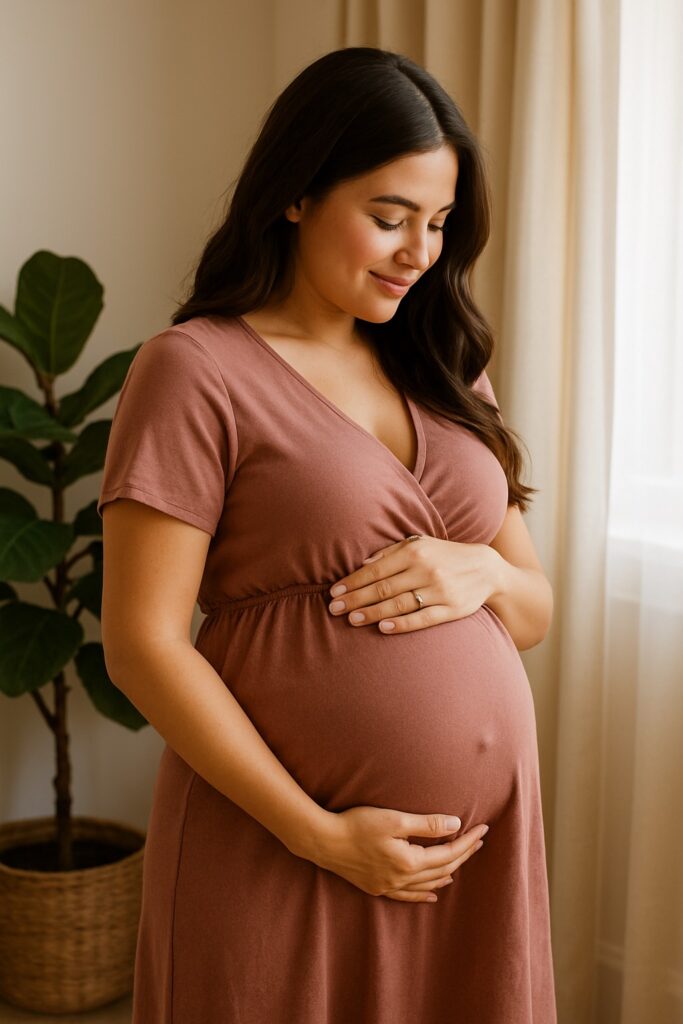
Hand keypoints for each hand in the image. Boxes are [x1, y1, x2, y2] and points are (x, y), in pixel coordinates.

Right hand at [307, 805, 489, 902]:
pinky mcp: (378, 888)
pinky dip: (424, 894)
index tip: (483, 829)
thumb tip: (456, 824)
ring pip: (428, 885)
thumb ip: (426, 824)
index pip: (448, 853)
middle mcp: (402, 879)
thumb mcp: (394, 819)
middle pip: (442, 869)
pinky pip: (408, 896)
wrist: (324, 841)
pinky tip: (432, 894)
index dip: (468, 842)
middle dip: (463, 854)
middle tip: (479, 841)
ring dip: (447, 873)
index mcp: (409, 862)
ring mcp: (389, 886)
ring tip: (462, 862)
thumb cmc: (357, 825)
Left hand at [327, 534, 500, 633]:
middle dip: (356, 599)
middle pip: (383, 588)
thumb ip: (391, 553)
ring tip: (352, 619)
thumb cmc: (445, 555)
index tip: (334, 593)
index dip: (353, 582)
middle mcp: (426, 570)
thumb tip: (362, 565)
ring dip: (373, 612)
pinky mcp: (451, 609)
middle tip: (334, 610)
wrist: (487, 568)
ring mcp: (440, 590)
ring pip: (399, 604)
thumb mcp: (421, 544)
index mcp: (415, 552)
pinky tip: (383, 627)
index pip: (376, 570)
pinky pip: (423, 618)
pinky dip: (402, 624)